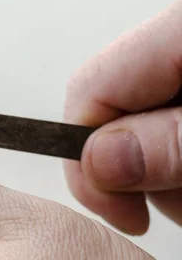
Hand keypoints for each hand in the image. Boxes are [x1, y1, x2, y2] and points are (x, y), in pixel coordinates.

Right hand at [64, 0, 181, 234]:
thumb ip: (173, 142)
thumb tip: (99, 160)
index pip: (89, 91)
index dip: (87, 159)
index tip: (120, 214)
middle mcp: (177, 45)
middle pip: (109, 114)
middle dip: (132, 174)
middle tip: (173, 205)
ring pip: (137, 129)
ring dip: (160, 175)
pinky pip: (164, 128)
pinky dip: (176, 162)